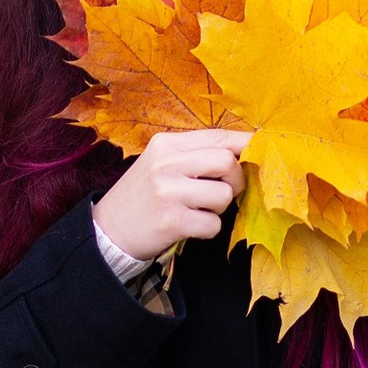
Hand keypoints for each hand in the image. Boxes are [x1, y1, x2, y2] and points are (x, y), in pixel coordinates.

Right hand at [95, 129, 249, 261]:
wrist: (107, 232)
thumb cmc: (141, 197)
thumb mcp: (159, 163)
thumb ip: (193, 155)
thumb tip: (242, 152)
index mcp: (166, 144)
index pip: (218, 136)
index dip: (245, 144)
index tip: (260, 150)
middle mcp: (166, 163)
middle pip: (227, 162)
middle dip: (235, 181)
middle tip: (223, 192)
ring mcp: (168, 192)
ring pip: (223, 195)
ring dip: (219, 208)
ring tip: (198, 210)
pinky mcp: (172, 221)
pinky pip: (213, 224)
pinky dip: (207, 229)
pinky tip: (188, 226)